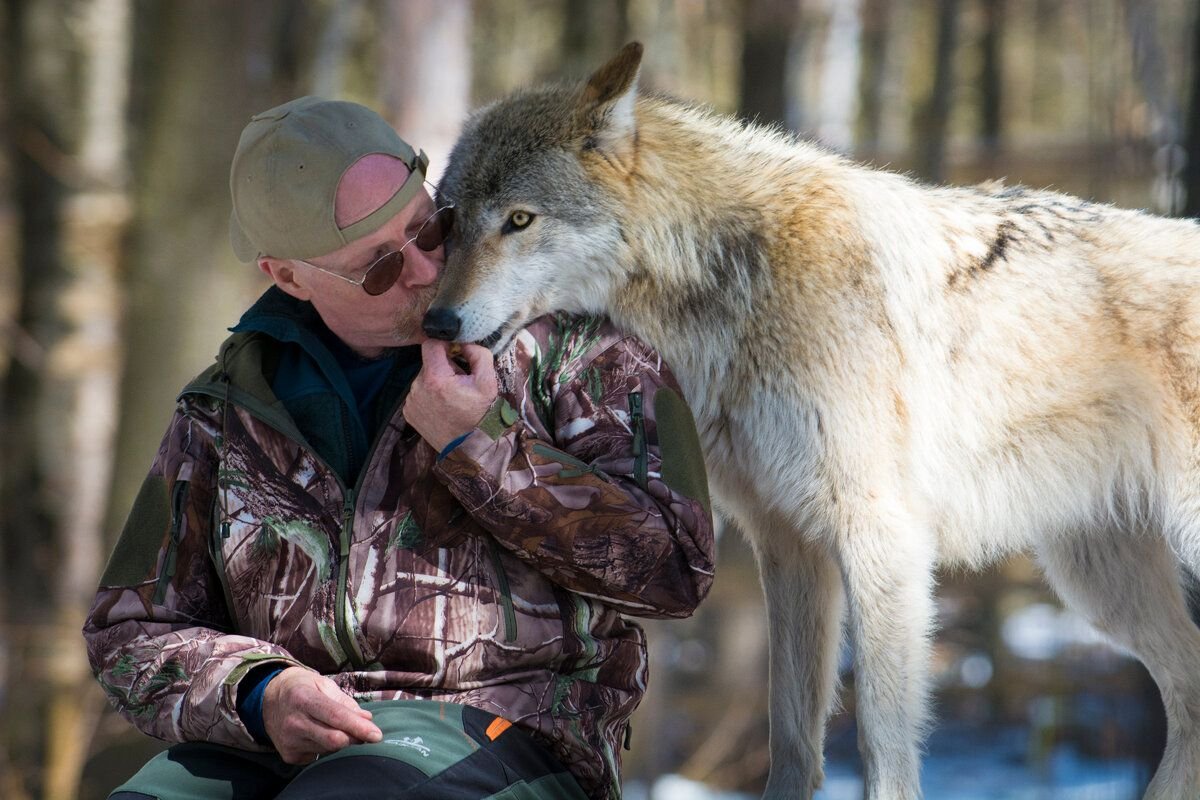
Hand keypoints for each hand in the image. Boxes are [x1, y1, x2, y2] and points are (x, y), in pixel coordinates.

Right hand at [262, 666, 381, 763]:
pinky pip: (318, 755)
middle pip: (334, 739)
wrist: (268, 700)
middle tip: (366, 733)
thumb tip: (366, 719)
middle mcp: (294, 721)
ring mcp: (289, 741)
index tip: (377, 735)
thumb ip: (345, 702)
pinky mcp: (289, 755)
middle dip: (355, 737)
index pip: (335, 716)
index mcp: (303, 698)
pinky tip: (318, 733)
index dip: (358, 727)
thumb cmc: (302, 688)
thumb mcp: (323, 684)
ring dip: (341, 740)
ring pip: (329, 749)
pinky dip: (326, 746)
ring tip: (335, 726)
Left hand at [404, 340, 498, 450]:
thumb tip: (465, 342)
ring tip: (451, 397)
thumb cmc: (480, 414)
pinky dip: (428, 395)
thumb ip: (478, 354)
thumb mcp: (488, 382)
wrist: (470, 447)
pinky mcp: (408, 412)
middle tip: (459, 381)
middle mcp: (418, 388)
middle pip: (428, 363)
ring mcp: (411, 401)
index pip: (430, 344)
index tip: (455, 351)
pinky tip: (442, 406)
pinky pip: (418, 393)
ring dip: (435, 381)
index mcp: (436, 378)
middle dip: (443, 366)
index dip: (444, 344)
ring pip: (423, 378)